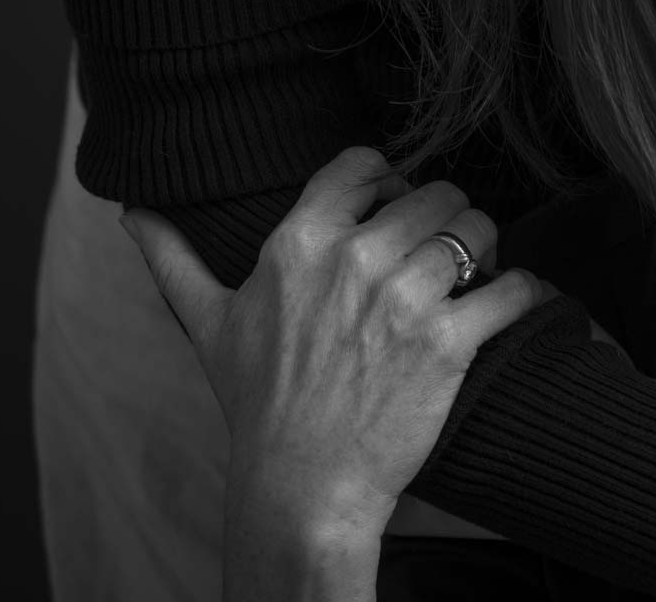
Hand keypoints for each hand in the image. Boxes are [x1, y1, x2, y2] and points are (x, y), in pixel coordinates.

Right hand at [122, 147, 545, 597]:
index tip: (395, 206)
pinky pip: (514, 287)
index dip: (389, 180)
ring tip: (473, 278)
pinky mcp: (449, 341)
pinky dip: (526, 292)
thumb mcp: (207, 325)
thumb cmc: (258, 406)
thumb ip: (172, 260)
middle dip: (445, 219)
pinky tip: (515, 303)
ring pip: (479, 227)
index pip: (367, 163)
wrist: (300, 492)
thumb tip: (129, 213)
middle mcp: (354, 258)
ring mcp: (404, 298)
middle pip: (436, 191)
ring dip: (485, 250)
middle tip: (440, 254)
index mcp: (300, 241)